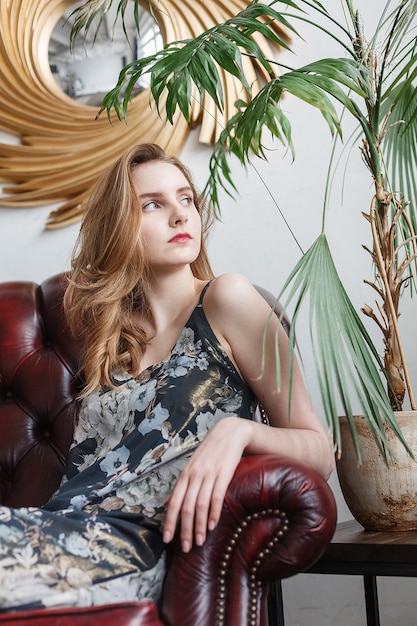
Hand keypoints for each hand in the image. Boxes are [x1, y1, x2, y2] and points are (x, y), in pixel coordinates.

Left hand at [162, 416, 250, 551]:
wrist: (230, 432)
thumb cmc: (212, 452)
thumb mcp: (194, 465)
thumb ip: (185, 484)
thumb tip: (170, 502)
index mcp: (185, 474)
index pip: (173, 502)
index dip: (169, 522)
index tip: (167, 539)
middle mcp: (194, 475)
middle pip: (185, 507)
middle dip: (184, 530)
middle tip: (185, 548)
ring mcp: (208, 474)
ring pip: (199, 505)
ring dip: (199, 526)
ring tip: (199, 542)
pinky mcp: (223, 473)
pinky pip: (216, 496)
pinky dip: (214, 513)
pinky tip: (213, 525)